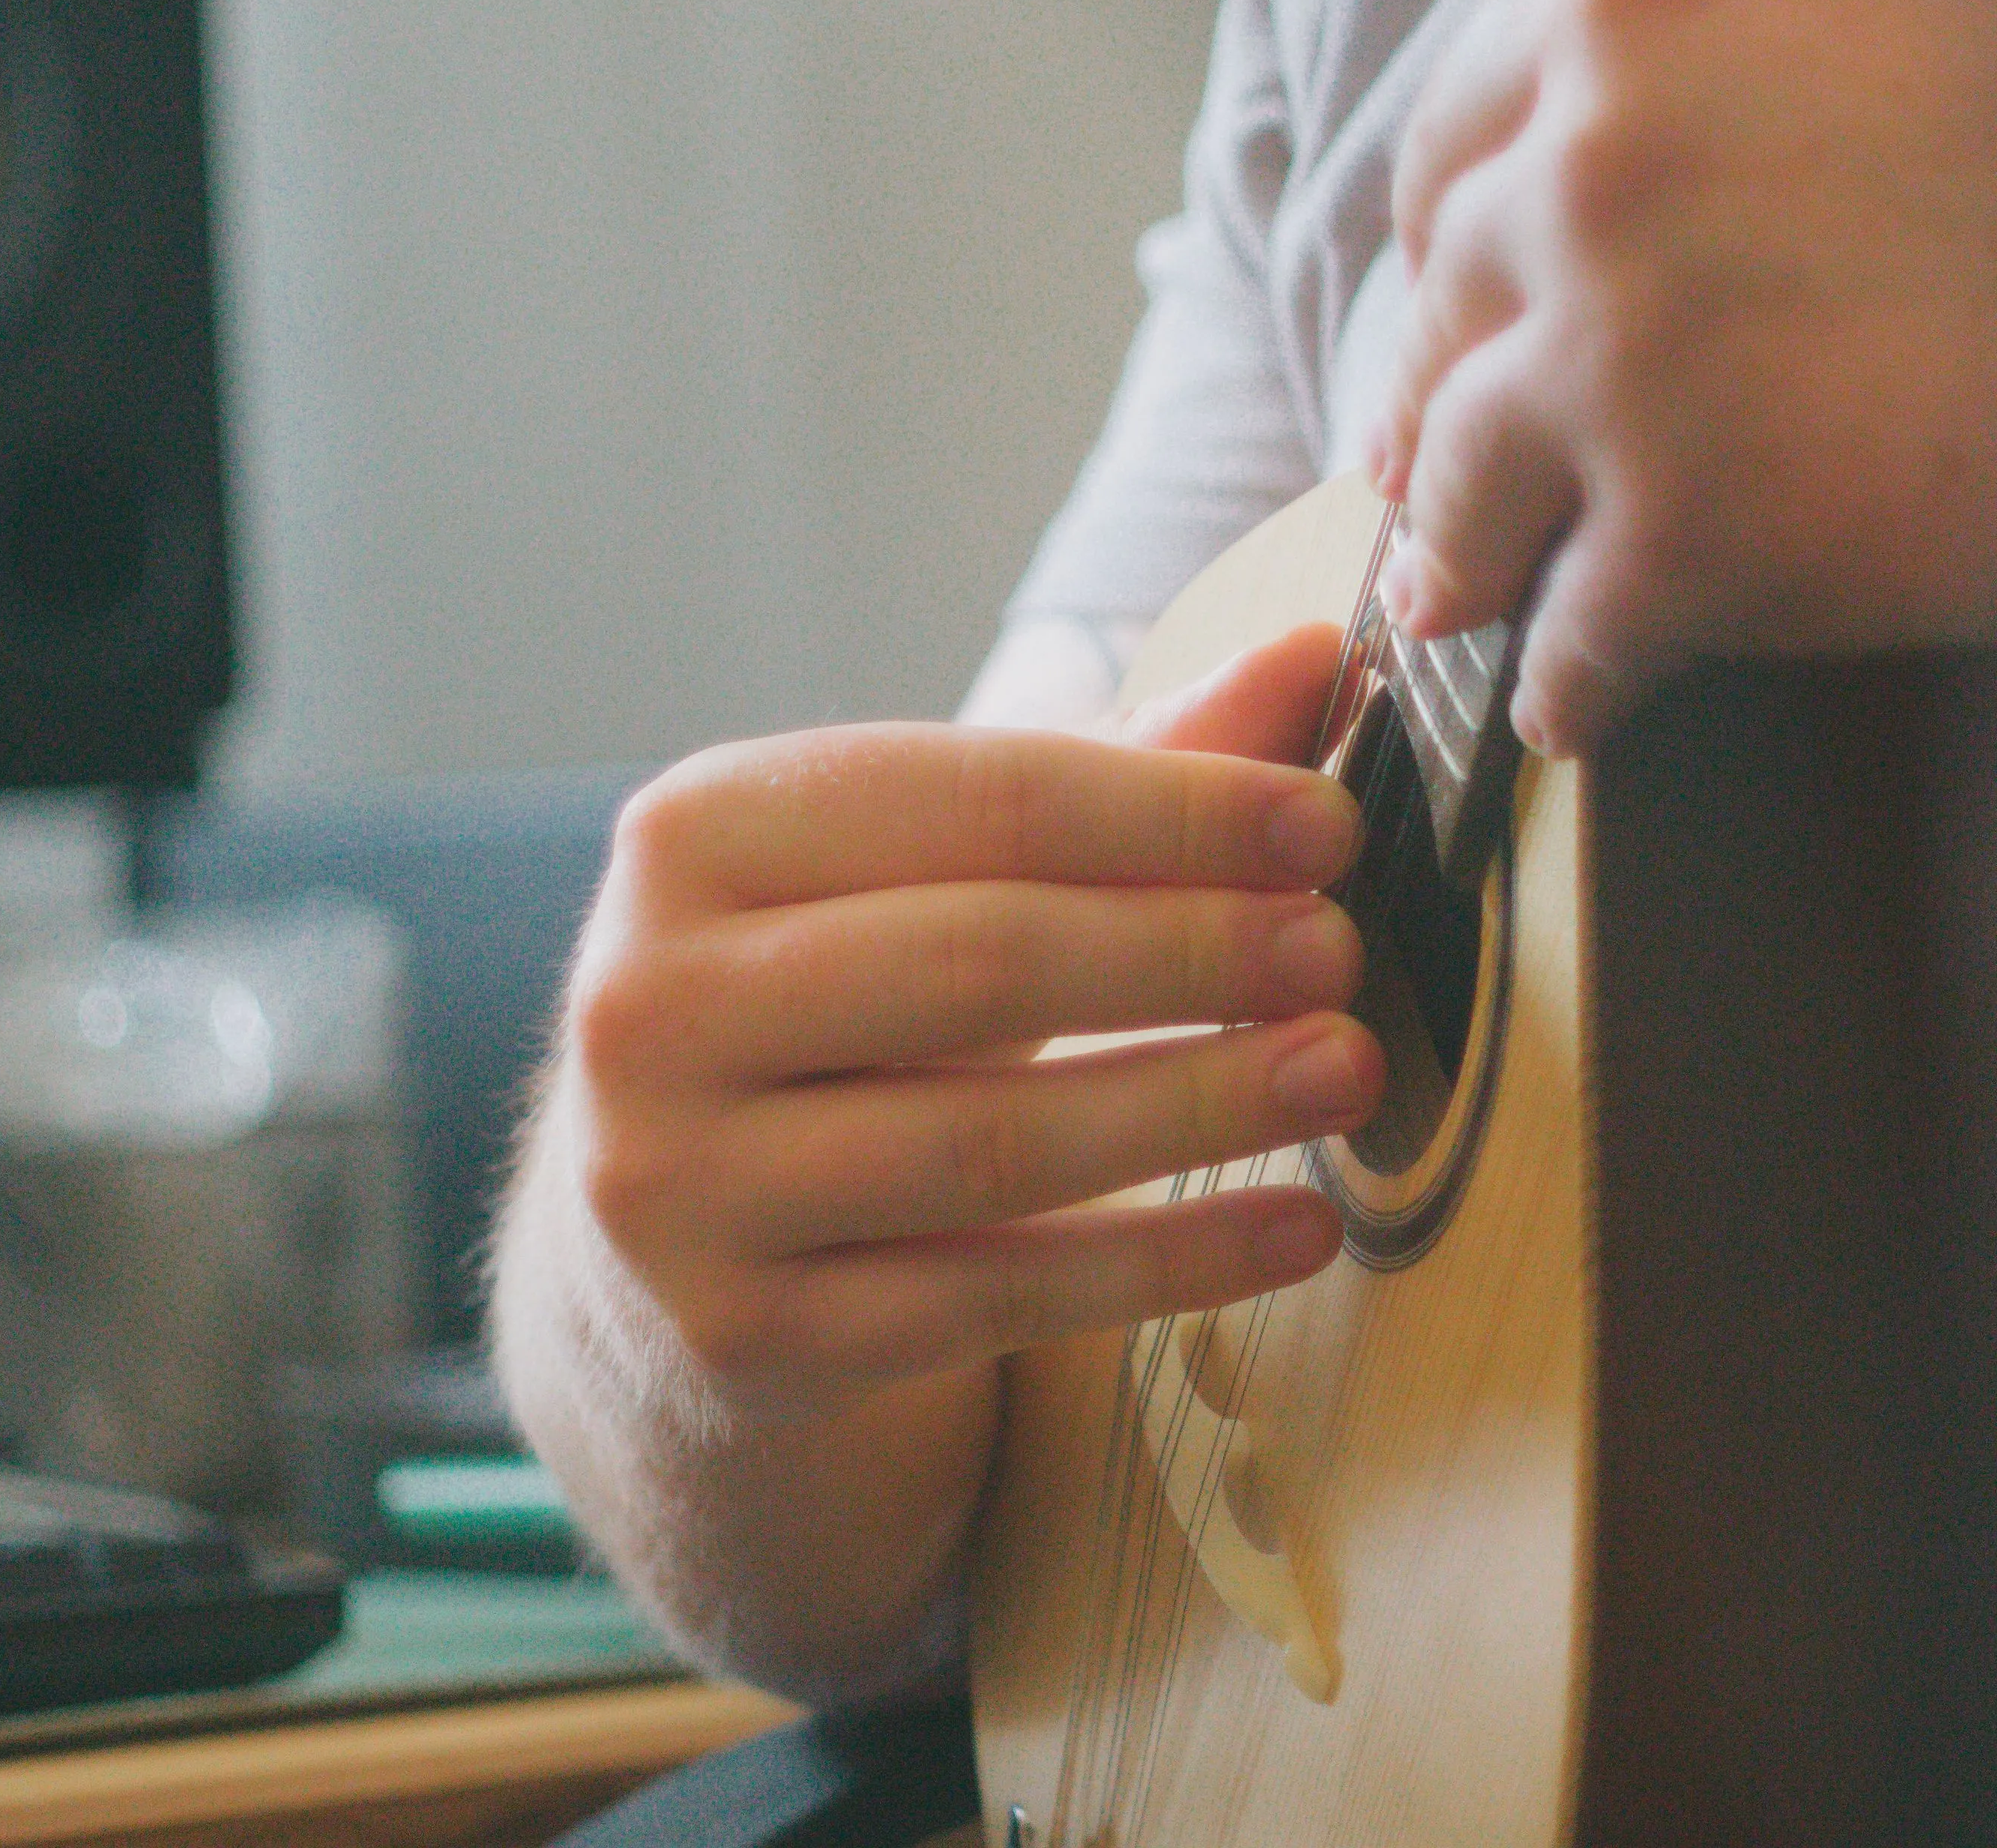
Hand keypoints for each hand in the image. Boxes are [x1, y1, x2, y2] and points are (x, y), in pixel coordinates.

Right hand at [540, 627, 1382, 1422]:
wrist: (670, 1253)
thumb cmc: (853, 1009)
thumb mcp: (947, 870)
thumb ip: (1130, 766)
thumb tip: (1320, 657)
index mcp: (697, 836)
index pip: (978, 796)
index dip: (1173, 810)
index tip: (1327, 826)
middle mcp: (650, 1004)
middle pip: (980, 962)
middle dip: (1188, 950)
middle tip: (1339, 950)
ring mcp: (679, 1187)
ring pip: (991, 1145)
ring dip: (1199, 1105)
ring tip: (1347, 1071)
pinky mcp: (745, 1338)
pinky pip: (997, 1300)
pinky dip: (1169, 1262)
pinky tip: (1300, 1229)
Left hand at [1376, 0, 1996, 752]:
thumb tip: (1696, 17)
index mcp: (1629, 9)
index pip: (1453, 150)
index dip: (1447, 252)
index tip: (1450, 315)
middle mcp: (1585, 168)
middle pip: (1448, 322)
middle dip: (1440, 414)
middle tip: (1437, 481)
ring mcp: (1621, 359)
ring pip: (1464, 487)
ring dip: (1464, 561)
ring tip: (1467, 605)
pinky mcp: (1687, 537)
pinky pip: (1574, 641)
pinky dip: (1571, 689)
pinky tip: (1580, 708)